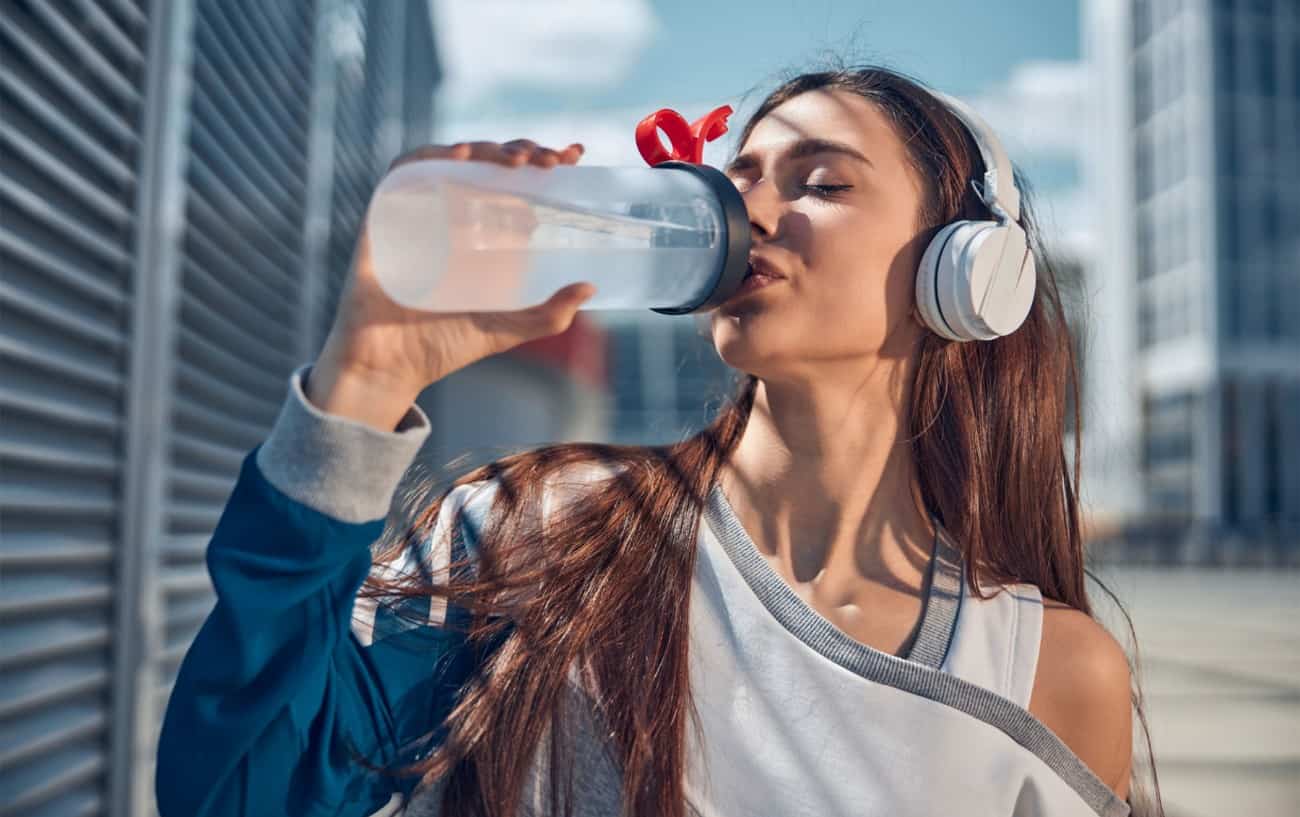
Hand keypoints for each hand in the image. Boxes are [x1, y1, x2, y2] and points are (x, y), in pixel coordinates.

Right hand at [308, 140, 592, 429]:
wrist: (389, 368)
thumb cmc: (441, 348)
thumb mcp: (505, 330)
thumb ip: (547, 315)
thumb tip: (589, 288)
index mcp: (481, 233)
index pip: (514, 182)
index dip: (542, 160)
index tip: (574, 154)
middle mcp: (451, 215)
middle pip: (487, 164)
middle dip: (521, 151)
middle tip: (550, 161)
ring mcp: (418, 212)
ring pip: (451, 159)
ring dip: (486, 149)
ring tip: (517, 160)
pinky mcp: (384, 216)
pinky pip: (404, 172)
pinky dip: (431, 156)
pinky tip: (462, 156)